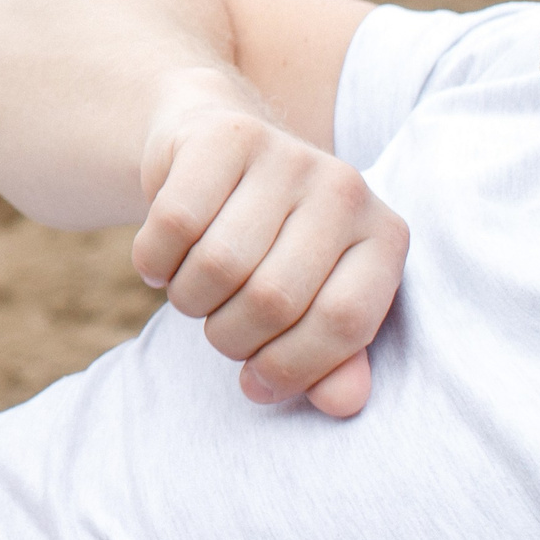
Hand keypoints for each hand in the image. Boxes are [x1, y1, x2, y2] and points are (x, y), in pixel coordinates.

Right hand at [135, 85, 405, 413]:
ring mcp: (287, 155)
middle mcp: (347, 188)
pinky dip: (154, 262)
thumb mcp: (313, 301)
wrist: (219, 148)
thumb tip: (342, 403)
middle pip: (273, 298)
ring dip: (188, 300)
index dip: (291, 368)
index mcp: (385, 237)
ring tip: (193, 291)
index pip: (343, 322)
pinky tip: (163, 262)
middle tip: (220, 328)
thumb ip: (334, 358)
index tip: (256, 382)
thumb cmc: (272, 246)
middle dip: (230, 336)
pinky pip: (174, 224)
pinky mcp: (227, 136)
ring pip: (218, 264)